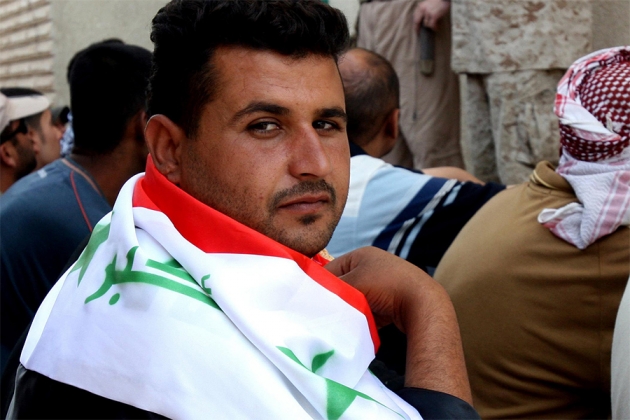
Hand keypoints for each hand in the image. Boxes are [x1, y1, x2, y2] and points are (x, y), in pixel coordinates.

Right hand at [326, 247, 472, 403]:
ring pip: (355, 300)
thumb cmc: (387, 287)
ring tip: (344, 320)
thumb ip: (333, 289)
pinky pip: (368, 310)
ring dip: (350, 310)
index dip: (321, 286)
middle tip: (326, 313)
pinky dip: (363, 317)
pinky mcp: (391, 301)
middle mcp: (373, 265)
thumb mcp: (354, 284)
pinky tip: (358, 325)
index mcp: (362, 254)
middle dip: (337, 299)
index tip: (310, 302)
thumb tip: (315, 298)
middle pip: (343, 286)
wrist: (423, 304)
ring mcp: (383, 284)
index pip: (331, 269)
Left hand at [413, 0, 449, 31]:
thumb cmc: (438, 1)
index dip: (415, 24)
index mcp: (420, 6)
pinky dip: (435, 28)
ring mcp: (428, 12)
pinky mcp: (434, 15)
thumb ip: (424, 10)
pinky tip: (437, 28)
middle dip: (417, 29)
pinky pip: (432, 25)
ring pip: (426, 24)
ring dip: (430, 27)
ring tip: (435, 27)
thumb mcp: (428, 4)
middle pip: (417, 22)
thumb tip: (423, 20)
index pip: (415, 17)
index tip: (416, 29)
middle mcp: (422, 9)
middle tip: (419, 33)